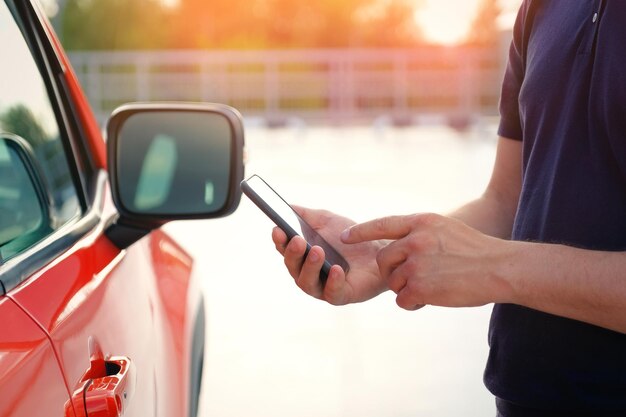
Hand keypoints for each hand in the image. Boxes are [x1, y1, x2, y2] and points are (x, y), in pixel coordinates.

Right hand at [272, 207, 386, 304]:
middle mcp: (308, 274)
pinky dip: (332, 281)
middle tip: (298, 240)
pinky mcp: (342, 296)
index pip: (285, 250)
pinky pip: (332, 293)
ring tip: (317, 251)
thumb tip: (286, 206)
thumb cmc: (351, 238)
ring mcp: (324, 287)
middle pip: (293, 267)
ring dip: (310, 267)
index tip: (278, 230)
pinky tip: (336, 269)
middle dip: (293, 254)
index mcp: (302, 256)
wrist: (380, 250)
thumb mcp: (327, 221)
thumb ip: (306, 215)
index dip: (280, 241)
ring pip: (307, 283)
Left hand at [342, 213, 513, 309]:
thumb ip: (420, 233)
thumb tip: (396, 246)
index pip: (383, 224)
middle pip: (384, 259)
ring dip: (407, 289)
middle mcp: (415, 239)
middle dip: (392, 272)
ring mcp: (416, 262)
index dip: (362, 231)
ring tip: (431, 288)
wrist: (500, 268)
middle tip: (411, 279)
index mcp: (421, 222)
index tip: (345, 237)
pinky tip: (432, 298)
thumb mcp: (445, 229)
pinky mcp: (420, 286)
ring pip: (393, 281)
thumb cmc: (476, 251)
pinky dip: (414, 303)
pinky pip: (402, 299)